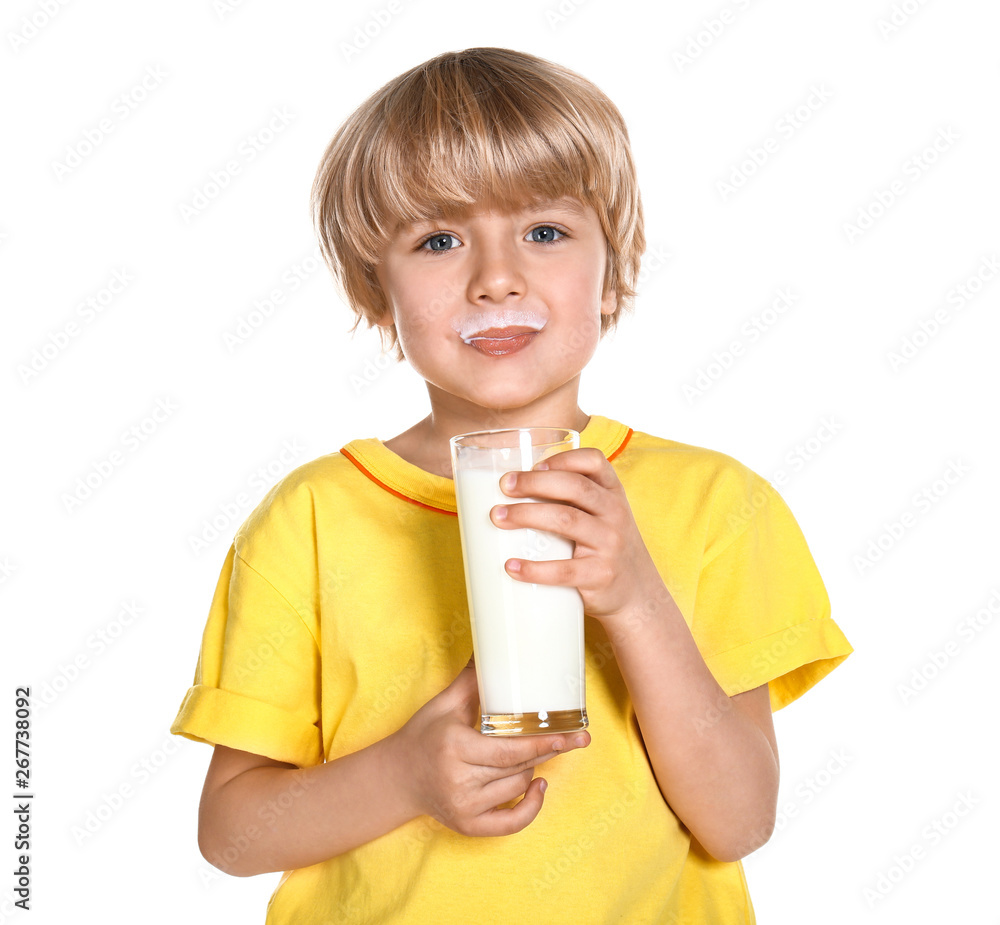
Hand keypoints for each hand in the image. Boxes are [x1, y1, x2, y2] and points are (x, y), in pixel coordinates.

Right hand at [389, 658, 589, 836]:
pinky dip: (530, 808)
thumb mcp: (444, 704)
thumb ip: (472, 680)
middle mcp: (459, 780)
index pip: (509, 750)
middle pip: (518, 767)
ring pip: (517, 786)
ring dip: (530, 769)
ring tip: (528, 752)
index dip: (542, 743)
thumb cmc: (423, 736)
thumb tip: (490, 647)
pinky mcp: (468, 825)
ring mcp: (464, 806)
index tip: (568, 736)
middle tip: (574, 738)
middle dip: (546, 751)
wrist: (397, 777)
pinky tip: (538, 788)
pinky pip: (511, 824)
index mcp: (455, 747)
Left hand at [490, 447, 669, 633]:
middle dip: (534, 482)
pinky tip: (511, 566)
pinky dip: (534, 568)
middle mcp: (615, 513)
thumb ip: (575, 499)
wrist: (638, 594)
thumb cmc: (608, 547)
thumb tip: (514, 487)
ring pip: (565, 520)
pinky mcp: (600, 575)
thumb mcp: (604, 515)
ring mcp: (610, 544)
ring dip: (526, 515)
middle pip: (574, 486)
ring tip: (498, 517)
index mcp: (612, 493)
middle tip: (504, 486)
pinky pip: (564, 570)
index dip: (563, 458)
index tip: (534, 464)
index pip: (594, 461)